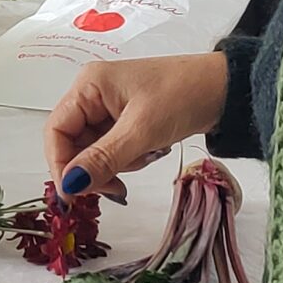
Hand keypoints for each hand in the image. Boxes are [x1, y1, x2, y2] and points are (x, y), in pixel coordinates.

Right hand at [44, 53, 230, 201]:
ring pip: (94, 151)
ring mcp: (109, 108)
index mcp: (88, 86)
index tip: (74, 196)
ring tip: (147, 155)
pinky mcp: (126, 120)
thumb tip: (69, 186)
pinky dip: (128, 159)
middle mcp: (93, 95)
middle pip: (73, 143)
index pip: (56, 130)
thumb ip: (103, 159)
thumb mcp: (142, 130)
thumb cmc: (182, 96)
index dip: (60, 165)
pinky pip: (113, 149)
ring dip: (115, 164)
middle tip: (117, 189)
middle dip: (93, 168)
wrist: (226, 88)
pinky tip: (151, 152)